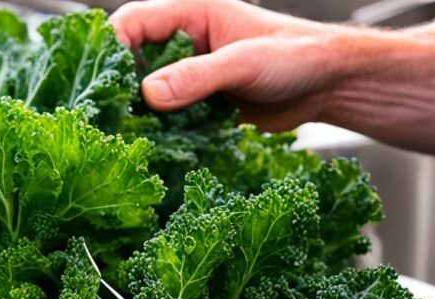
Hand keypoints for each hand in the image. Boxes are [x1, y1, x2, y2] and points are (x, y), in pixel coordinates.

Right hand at [109, 0, 434, 155]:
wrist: (330, 85)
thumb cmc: (296, 57)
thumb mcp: (243, 64)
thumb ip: (196, 78)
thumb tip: (149, 95)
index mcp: (190, 14)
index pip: (132, 23)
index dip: (112, 50)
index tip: (103, 84)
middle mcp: (184, 42)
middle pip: (132, 60)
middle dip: (119, 88)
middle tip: (109, 117)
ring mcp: (191, 74)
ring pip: (147, 92)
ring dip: (138, 115)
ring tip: (128, 138)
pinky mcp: (201, 103)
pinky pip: (169, 116)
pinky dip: (161, 131)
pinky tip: (157, 148)